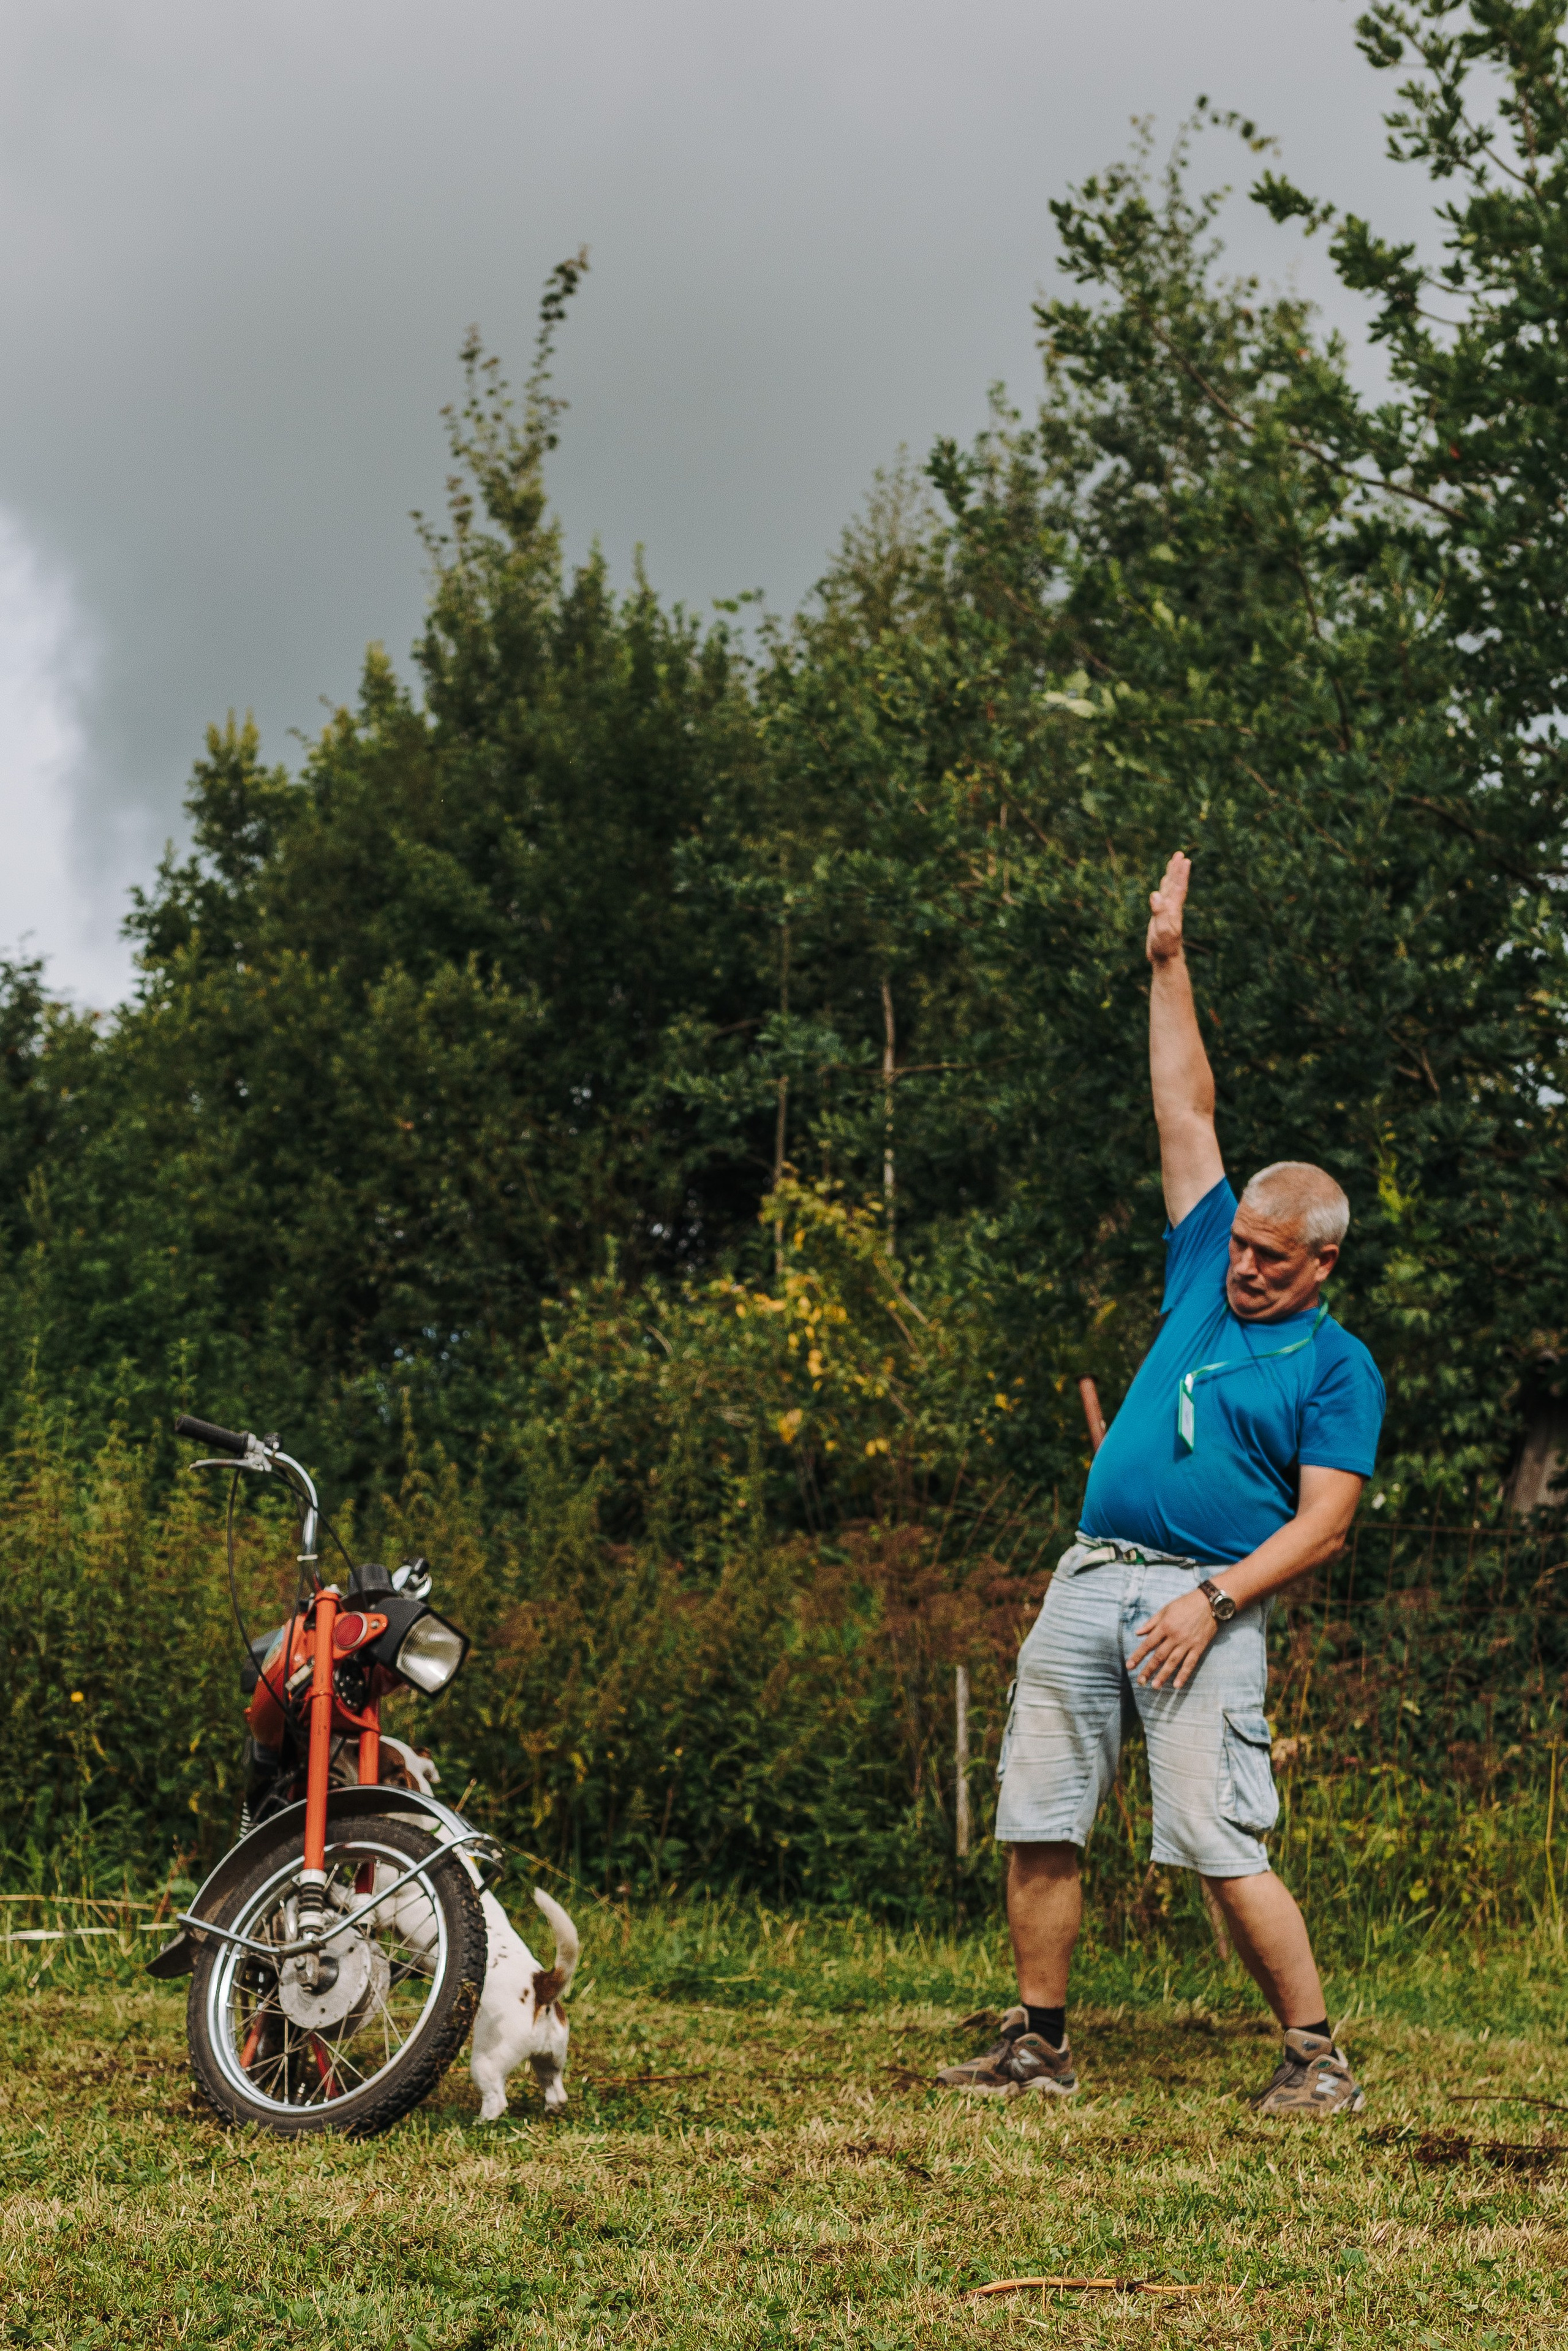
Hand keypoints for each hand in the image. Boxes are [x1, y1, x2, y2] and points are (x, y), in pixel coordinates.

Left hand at [1126, 1588, 1216, 1690]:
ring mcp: (1187, 1643)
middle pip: (1159, 1656)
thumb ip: (1151, 1623)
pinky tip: (1177, 1685)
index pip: (1148, 1644)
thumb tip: (1137, 1633)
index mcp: (1164, 1626)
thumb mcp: (1165, 1609)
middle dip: (1148, 1669)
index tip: (1129, 1666)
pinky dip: (1184, 1674)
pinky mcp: (1199, 1647)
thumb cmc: (1185, 1604)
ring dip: (1163, 1675)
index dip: (1138, 1656)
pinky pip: (1190, 1663)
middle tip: (1140, 1681)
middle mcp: (1175, 1637)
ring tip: (1155, 1686)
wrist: (1209, 1603)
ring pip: (1173, 1662)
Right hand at [1146, 850, 1190, 966]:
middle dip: (1177, 869)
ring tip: (1174, 861)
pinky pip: (1163, 896)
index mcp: (1174, 909)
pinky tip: (1164, 881)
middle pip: (1176, 884)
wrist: (1166, 958)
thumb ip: (1160, 913)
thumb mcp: (1162, 931)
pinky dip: (1165, 885)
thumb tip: (1155, 895)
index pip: (1178, 888)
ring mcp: (1167, 910)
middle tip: (1180, 854)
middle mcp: (1172, 907)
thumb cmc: (1164, 947)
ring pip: (1170, 888)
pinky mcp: (1161, 915)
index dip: (1180, 874)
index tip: (1183, 860)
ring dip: (1172, 874)